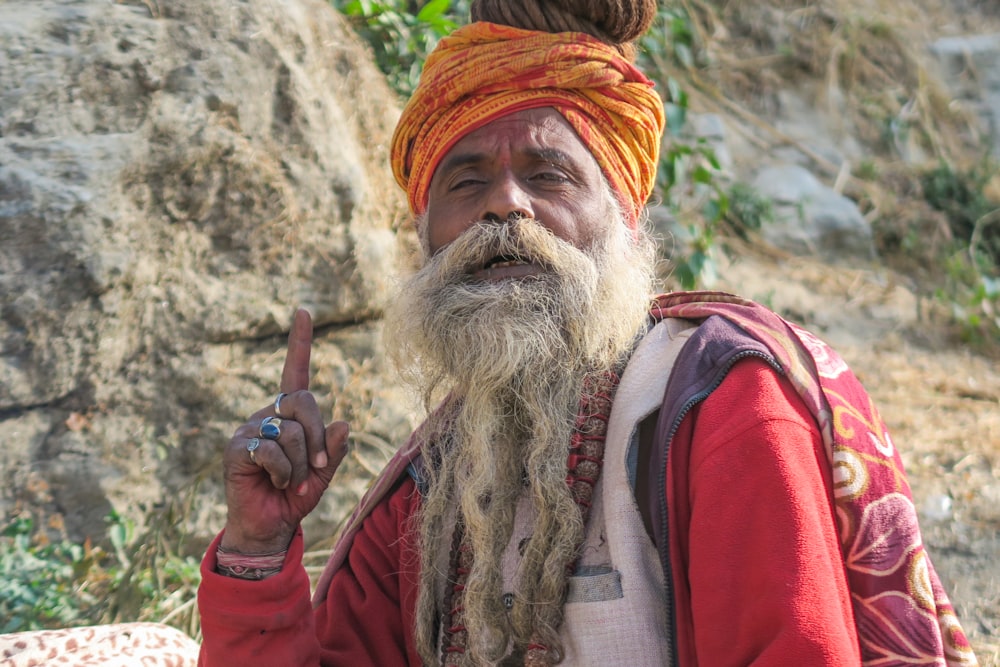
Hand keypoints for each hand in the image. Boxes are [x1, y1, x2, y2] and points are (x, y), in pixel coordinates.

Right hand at [219, 309, 349, 553]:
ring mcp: (249, 429)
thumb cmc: (296, 495)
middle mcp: (267, 414)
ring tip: (294, 482)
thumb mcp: (324, 473)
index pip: (294, 371)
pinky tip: (277, 483)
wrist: (269, 527)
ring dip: (302, 465)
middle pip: (303, 402)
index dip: (300, 342)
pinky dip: (284, 472)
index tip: (304, 311)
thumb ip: (334, 450)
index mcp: (289, 414)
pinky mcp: (237, 449)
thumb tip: (344, 423)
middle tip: (319, 470)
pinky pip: (271, 451)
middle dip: (319, 438)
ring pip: (291, 432)